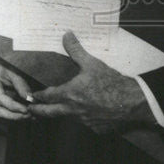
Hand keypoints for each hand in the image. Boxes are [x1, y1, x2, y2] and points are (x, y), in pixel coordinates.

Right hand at [0, 60, 32, 119]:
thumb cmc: (4, 62)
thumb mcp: (13, 70)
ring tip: (31, 116)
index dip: (14, 107)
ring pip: (1, 113)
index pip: (1, 100)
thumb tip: (30, 99)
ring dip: (16, 117)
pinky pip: (5, 111)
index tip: (27, 110)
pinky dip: (16, 114)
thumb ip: (21, 85)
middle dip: (14, 116)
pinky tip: (27, 114)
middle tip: (30, 115)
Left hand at [28, 31, 152, 132]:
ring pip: (66, 119)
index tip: (31, 96)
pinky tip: (82, 114)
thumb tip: (67, 35)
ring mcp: (85, 121)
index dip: (37, 96)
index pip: (46, 96)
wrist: (133, 101)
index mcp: (69, 94)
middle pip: (49, 113)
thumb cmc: (112, 83)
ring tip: (54, 110)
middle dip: (38, 111)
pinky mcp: (96, 128)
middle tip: (30, 110)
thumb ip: (76, 50)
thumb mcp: (92, 63)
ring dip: (59, 114)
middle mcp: (73, 110)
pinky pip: (84, 124)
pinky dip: (80, 119)